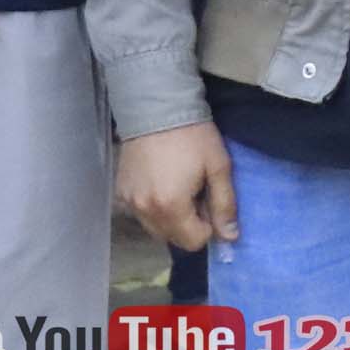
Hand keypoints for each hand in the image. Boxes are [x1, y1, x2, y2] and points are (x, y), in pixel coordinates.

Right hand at [117, 124, 239, 249]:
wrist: (156, 108)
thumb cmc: (193, 137)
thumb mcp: (218, 168)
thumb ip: (224, 205)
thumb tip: (229, 237)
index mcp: (171, 207)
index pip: (193, 241)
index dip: (208, 226)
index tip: (209, 201)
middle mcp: (145, 210)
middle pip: (173, 238)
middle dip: (189, 224)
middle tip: (195, 192)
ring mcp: (129, 202)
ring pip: (156, 228)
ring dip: (171, 218)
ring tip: (179, 187)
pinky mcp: (120, 192)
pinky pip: (141, 214)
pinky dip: (154, 208)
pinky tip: (162, 184)